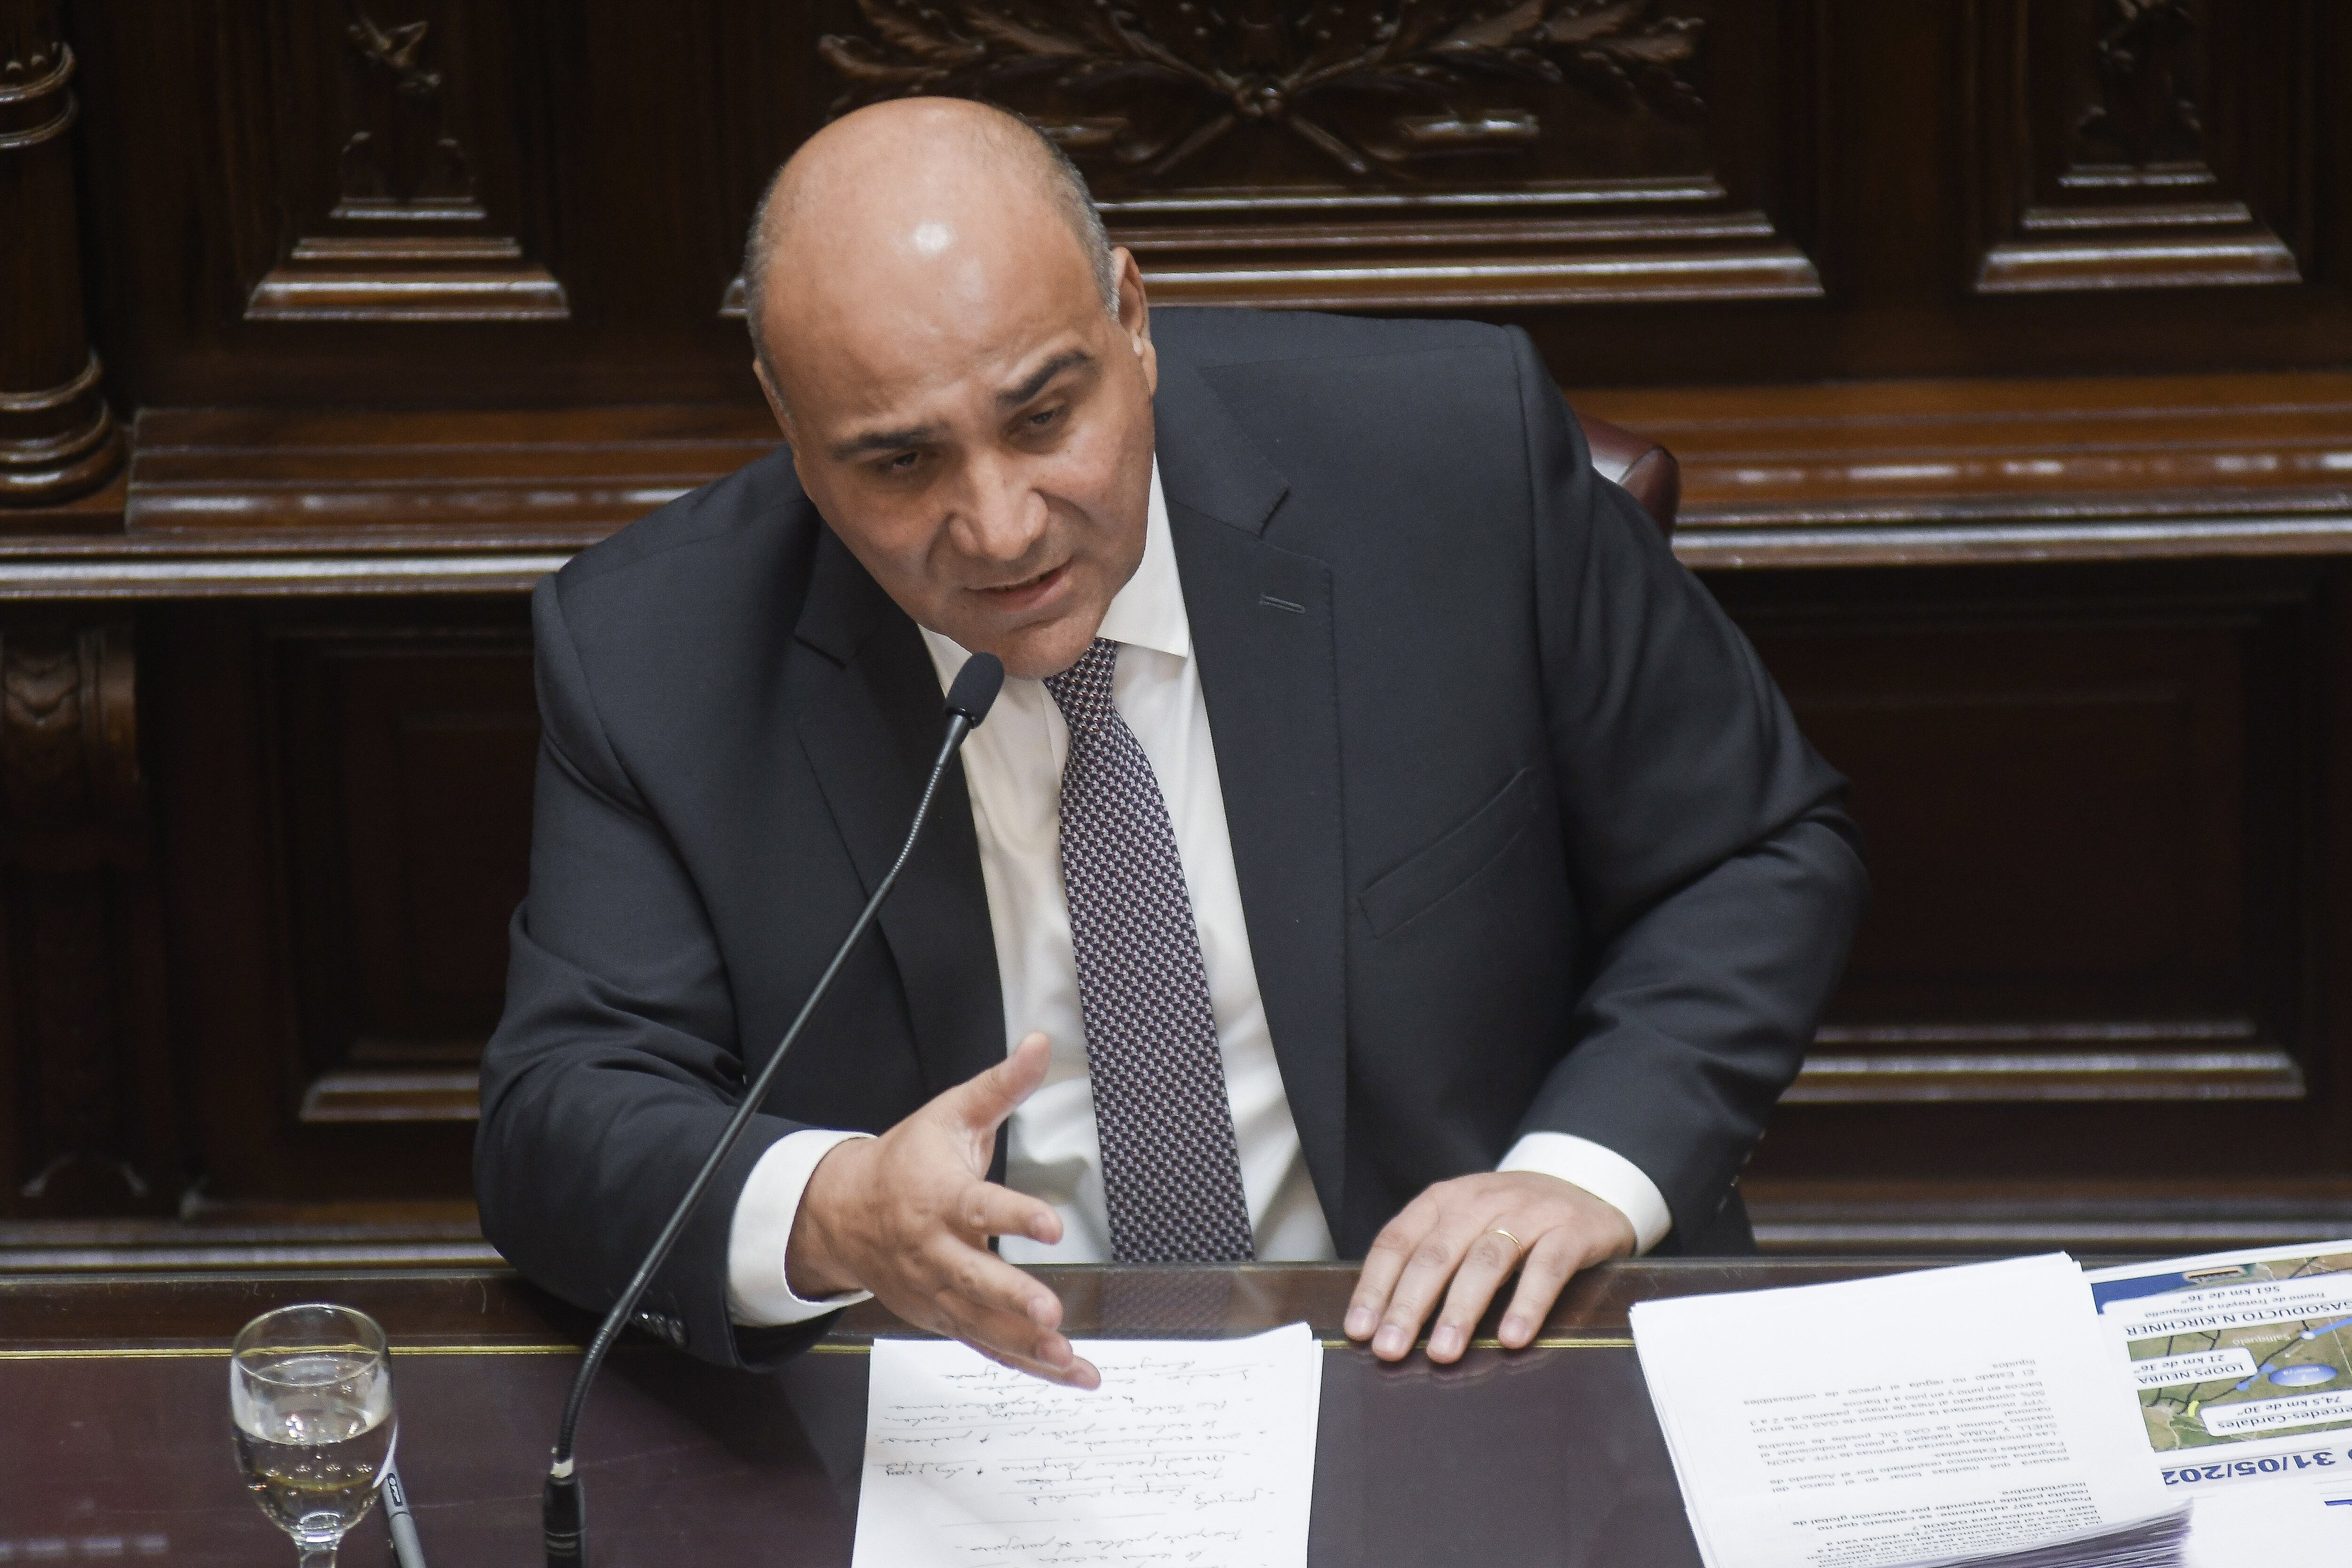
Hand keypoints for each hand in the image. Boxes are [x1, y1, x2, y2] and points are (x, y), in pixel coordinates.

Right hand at [786, 1032, 1100, 1387]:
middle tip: (1051, 1312)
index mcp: (940, 1199)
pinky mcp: (943, 1316)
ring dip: (1026, 1344)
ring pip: (982, 1324)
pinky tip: (1068, 1372)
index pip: (979, 1207)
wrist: (843, 1212)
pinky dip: (1026, 1363)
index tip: (1050, 1223)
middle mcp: (937, 1252)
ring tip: (1069, 1358)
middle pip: (975, 1279)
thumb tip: (1040, 1044)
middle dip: (1012, 1299)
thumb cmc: (905, 1161)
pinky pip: (986, 1346)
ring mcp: (938, 1291)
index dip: (1013, 1216)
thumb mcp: (950, 1114)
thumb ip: (1002, 1086)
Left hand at [1343, 1171, 1635, 1363]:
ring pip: (1485, 1261)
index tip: (1359, 1330)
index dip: (1375, 1286)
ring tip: (1442, 1354)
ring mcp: (1527, 1213)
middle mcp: (1479, 1201)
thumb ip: (1428, 1260)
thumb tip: (1382, 1322)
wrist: (1583, 1183)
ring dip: (1460, 1310)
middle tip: (1390, 1350)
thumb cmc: (1509, 1220)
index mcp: (1443, 1201)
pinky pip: (1546, 1268)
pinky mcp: (1570, 1230)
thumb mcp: (1463, 1226)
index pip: (1397, 1242)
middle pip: (1435, 1254)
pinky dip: (1527, 1303)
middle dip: (1408, 1305)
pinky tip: (1511, 1338)